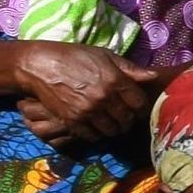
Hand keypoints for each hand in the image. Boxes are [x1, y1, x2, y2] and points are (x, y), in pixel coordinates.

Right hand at [10, 43, 154, 144]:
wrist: (39, 65)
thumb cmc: (74, 57)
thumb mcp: (104, 56)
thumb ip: (130, 69)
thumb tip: (153, 76)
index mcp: (115, 80)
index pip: (139, 103)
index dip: (141, 108)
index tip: (137, 108)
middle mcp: (104, 97)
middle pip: (127, 119)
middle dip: (128, 120)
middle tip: (124, 118)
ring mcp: (87, 111)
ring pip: (111, 130)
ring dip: (113, 129)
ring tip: (111, 123)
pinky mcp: (72, 120)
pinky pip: (92, 136)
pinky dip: (96, 134)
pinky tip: (95, 126)